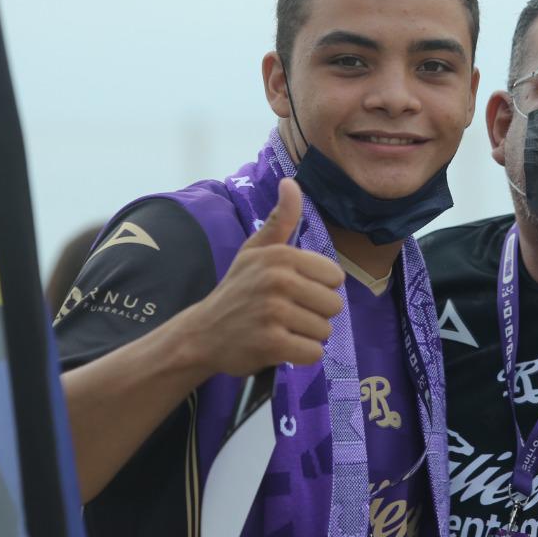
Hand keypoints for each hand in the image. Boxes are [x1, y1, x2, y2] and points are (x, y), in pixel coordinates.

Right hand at [189, 178, 344, 376]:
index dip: (319, 288)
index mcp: (281, 256)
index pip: (335, 277)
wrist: (202, 333)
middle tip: (286, 314)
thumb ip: (281, 218)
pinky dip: (300, 355)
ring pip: (324, 331)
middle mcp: (278, 280)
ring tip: (281, 329)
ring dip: (306, 335)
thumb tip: (291, 181)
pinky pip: (313, 353)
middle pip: (334, 305)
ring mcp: (274, 313)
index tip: (294, 291)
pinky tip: (280, 347)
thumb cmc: (237, 289)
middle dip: (315, 314)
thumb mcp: (255, 249)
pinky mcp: (272, 343)